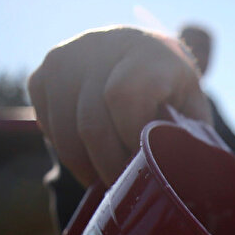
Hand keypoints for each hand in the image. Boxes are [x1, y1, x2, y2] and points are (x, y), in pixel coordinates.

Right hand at [28, 26, 211, 187]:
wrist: (140, 54)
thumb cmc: (173, 94)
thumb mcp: (192, 109)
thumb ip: (190, 137)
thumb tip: (186, 177)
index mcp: (147, 54)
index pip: (123, 96)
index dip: (130, 137)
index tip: (144, 160)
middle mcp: (100, 47)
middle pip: (91, 123)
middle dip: (108, 165)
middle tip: (123, 187)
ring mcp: (65, 58)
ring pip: (64, 130)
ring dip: (85, 165)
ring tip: (106, 180)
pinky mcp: (42, 74)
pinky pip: (47, 125)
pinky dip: (67, 150)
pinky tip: (89, 155)